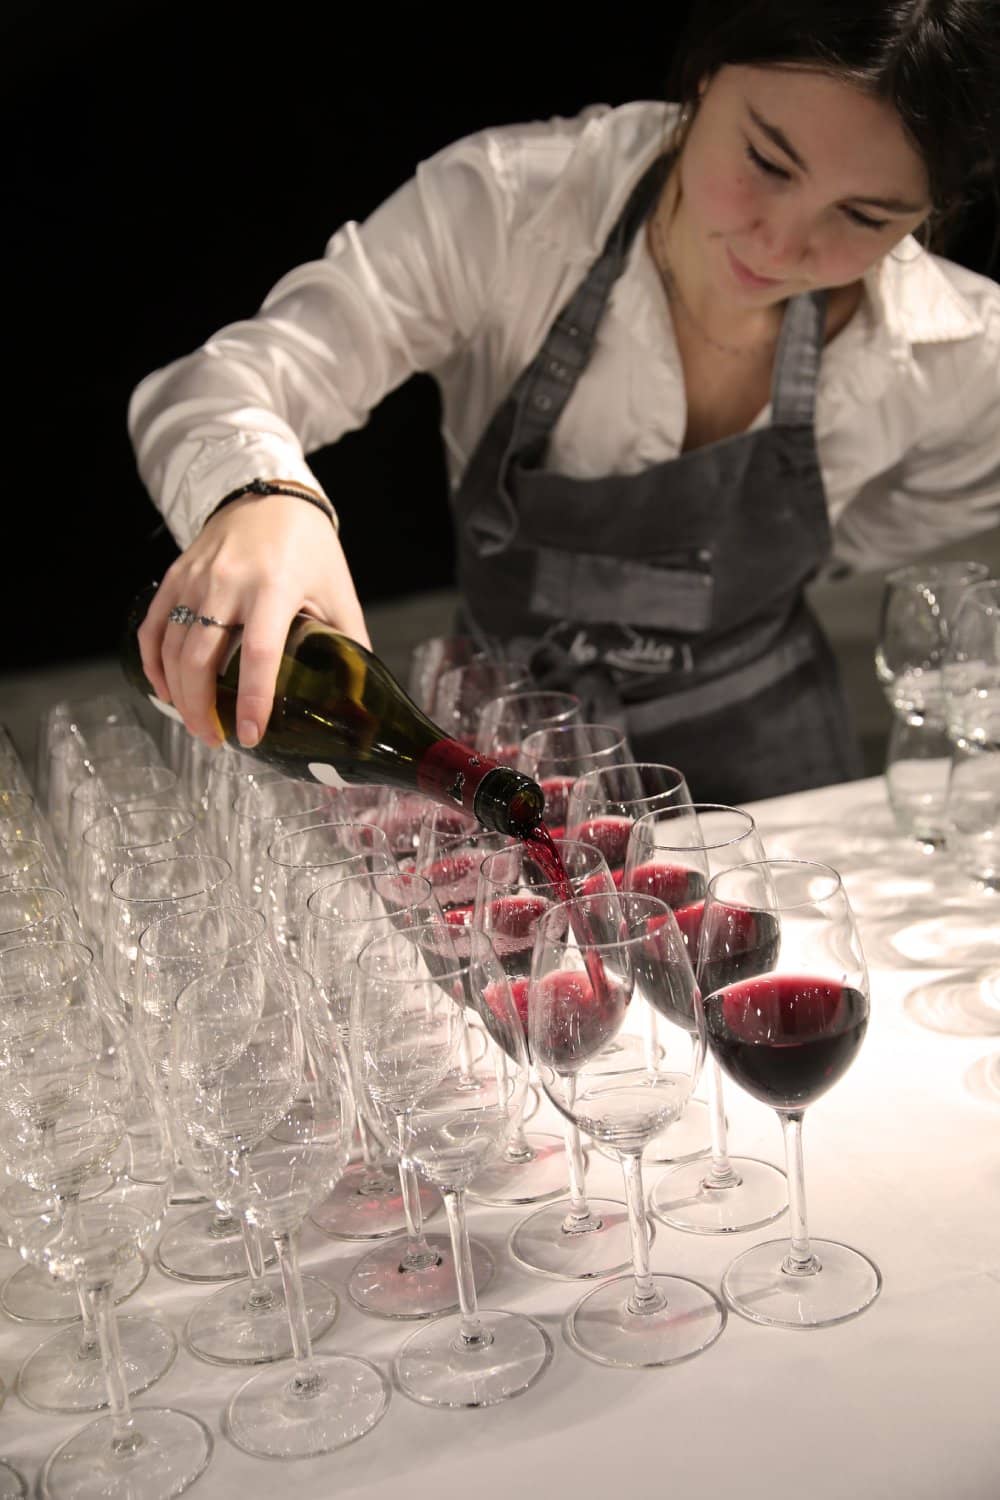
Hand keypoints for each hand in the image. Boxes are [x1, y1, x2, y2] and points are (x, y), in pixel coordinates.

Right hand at [137, 495, 370, 747]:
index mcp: (275, 587)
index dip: (251, 700)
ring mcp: (195, 578)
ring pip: (172, 648)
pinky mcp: (175, 575)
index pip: (258, 655)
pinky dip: (153, 663)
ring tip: (197, 723)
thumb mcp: (338, 592)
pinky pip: (153, 627)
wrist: (271, 494)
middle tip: (216, 739)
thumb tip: (359, 696)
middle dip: (202, 708)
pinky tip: (166, 690)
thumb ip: (348, 642)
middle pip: (201, 659)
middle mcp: (229, 583)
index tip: (249, 736)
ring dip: (179, 694)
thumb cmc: (310, 547)